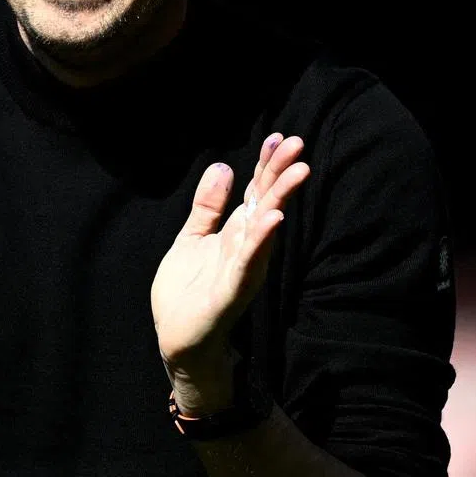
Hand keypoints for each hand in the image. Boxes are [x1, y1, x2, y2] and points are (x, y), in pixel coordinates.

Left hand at [151, 133, 309, 379]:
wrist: (176, 339)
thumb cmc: (187, 292)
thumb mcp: (192, 237)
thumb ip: (208, 206)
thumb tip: (224, 165)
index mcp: (236, 233)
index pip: (256, 193)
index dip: (267, 165)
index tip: (280, 137)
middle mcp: (246, 248)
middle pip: (267, 204)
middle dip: (281, 174)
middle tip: (299, 145)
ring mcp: (241, 268)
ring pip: (264, 229)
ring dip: (280, 200)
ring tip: (298, 172)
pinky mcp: (230, 291)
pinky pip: (248, 262)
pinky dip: (260, 241)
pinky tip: (271, 220)